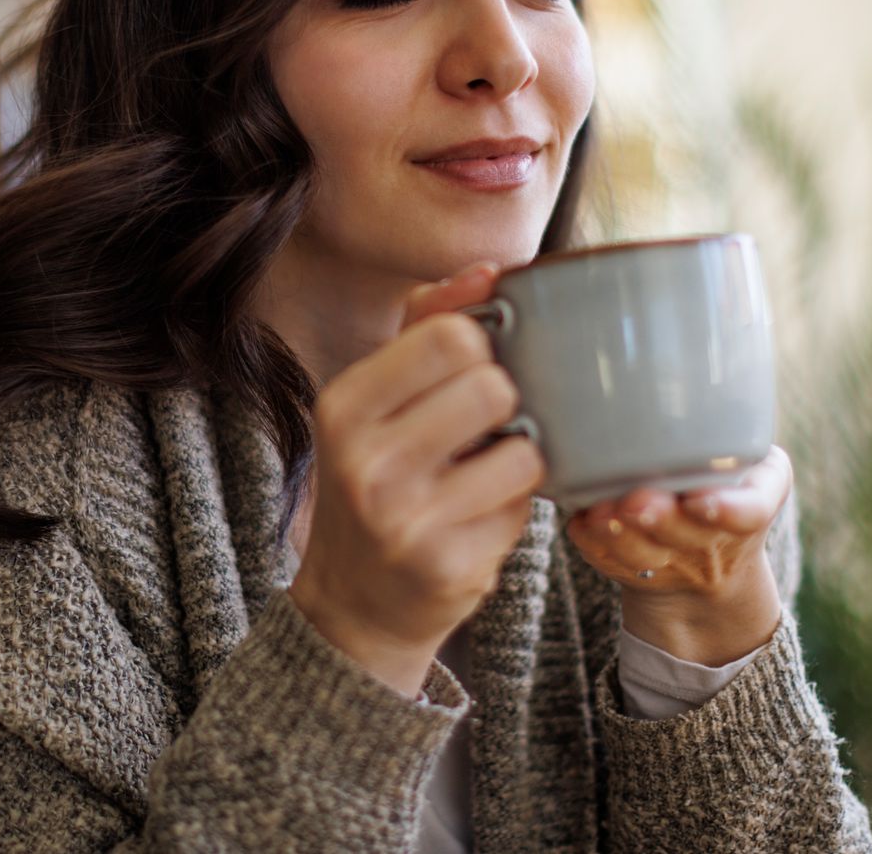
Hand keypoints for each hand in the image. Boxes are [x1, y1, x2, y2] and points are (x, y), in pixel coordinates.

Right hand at [287, 262, 546, 696]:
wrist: (355, 601)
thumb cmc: (378, 478)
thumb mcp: (376, 399)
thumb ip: (426, 324)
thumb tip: (490, 271)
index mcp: (344, 406)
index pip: (450, 335)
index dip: (482, 344)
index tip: (473, 368)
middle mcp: (366, 463)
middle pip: (493, 385)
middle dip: (505, 400)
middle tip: (484, 425)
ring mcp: (406, 521)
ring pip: (524, 449)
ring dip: (520, 456)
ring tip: (488, 471)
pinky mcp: (450, 567)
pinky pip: (527, 507)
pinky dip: (517, 505)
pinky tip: (482, 516)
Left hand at [565, 446, 792, 664]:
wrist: (712, 561)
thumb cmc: (727, 486)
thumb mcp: (753, 464)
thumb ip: (728, 443)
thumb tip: (670, 412)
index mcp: (757, 501)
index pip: (750, 512)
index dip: (727, 510)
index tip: (701, 502)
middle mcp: (722, 544)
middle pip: (689, 536)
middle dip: (658, 518)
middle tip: (634, 501)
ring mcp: (681, 570)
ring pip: (646, 557)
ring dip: (619, 537)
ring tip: (599, 512)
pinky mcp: (639, 579)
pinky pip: (613, 566)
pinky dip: (593, 546)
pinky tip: (579, 523)